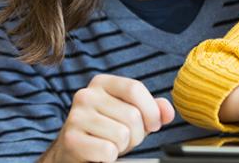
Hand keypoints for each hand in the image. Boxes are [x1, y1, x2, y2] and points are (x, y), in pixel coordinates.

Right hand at [40, 74, 174, 162]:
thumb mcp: (130, 116)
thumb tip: (167, 111)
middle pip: (132, 115)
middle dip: (137, 134)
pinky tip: (101, 153)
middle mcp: (86, 95)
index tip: (153, 124)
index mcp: (101, 83)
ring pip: (122, 134)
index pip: (134, 88)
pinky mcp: (71, 139)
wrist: (74, 151)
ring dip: (123, 146)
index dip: (151, 110)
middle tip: (125, 139)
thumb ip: (152, 110)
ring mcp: (75, 116)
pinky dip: (110, 157)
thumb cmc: (105, 131)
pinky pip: (108, 150)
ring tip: (111, 144)